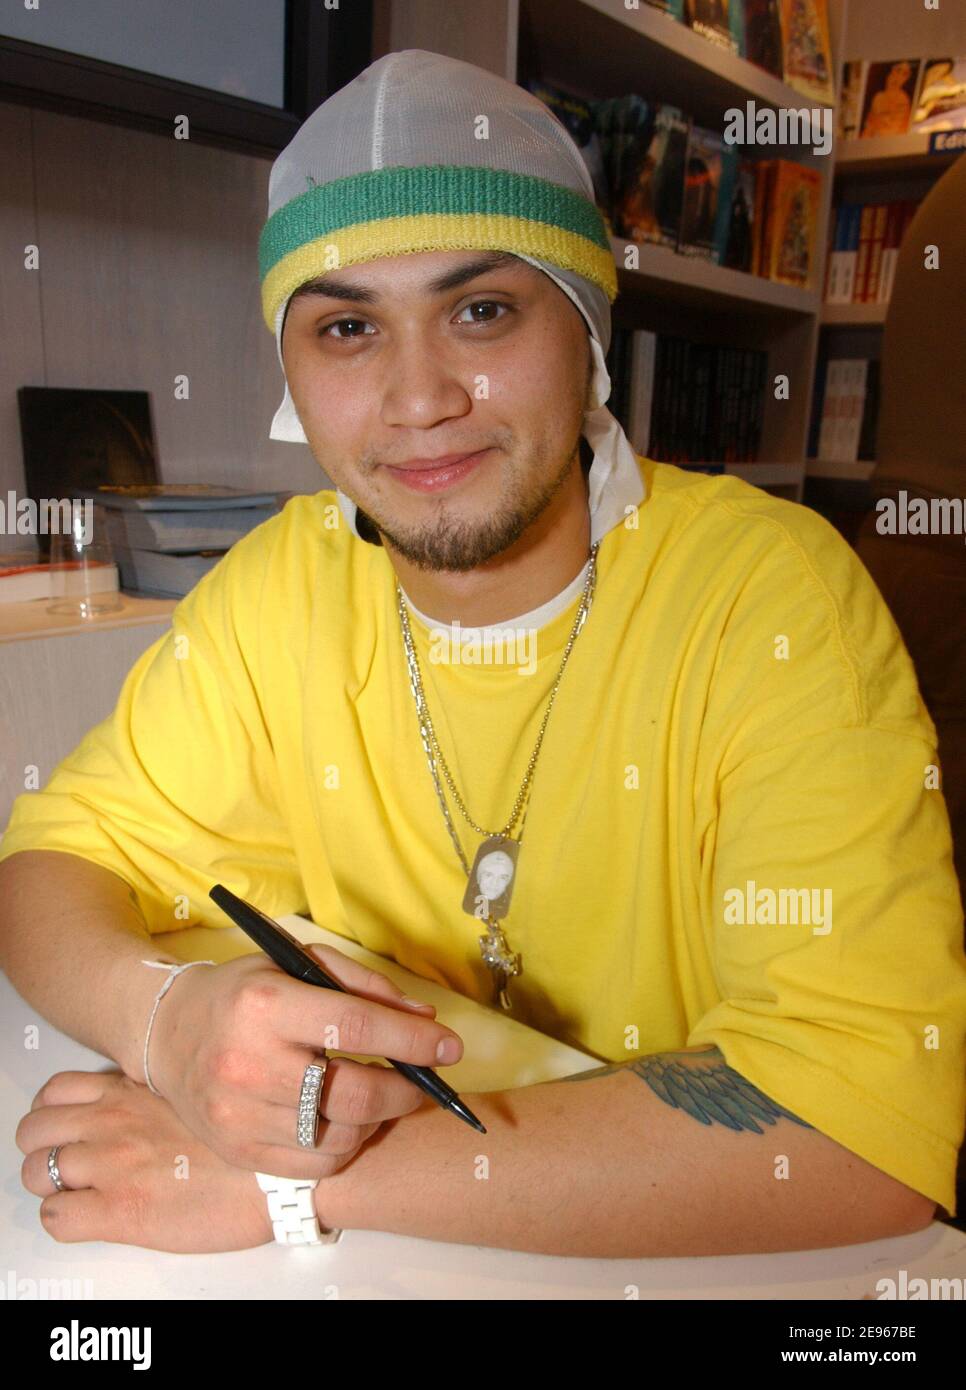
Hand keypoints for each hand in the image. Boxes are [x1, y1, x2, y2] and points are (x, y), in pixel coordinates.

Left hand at [17, 1070, 273, 1252]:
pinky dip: (64, 1219)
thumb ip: (157, 1093)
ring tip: (78, 1194)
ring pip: (35, 1173)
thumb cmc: (248, 1140)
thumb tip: (137, 1101)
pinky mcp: (118, 1212)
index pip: (56, 1091)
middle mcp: (113, 1122)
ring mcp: (111, 1166)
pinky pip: (56, 1218)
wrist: (278, 1178)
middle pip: (33, 1130)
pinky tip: (92, 1219)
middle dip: (42, 1149)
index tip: (68, 1128)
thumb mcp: (196, 1094)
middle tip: (66, 1164)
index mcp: (132, 1092)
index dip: (53, 1113)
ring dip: (50, 1186)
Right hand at [145, 944, 462, 1179]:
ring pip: (340, 1136)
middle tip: (426, 1079)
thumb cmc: (244, 992)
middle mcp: (248, 1063)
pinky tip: (350, 1121)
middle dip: (407, 1088)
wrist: (168, 1033)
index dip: (413, 1038)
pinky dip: (348, 1146)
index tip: (450, 1044)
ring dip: (379, 1119)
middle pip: (354, 1093)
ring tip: (383, 1095)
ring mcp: (239, 1115)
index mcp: (265, 1005)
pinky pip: (315, 1166)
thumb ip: (365, 986)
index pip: (355, 1025)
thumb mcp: (298, 963)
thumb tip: (425, 1018)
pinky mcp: (238, 1151)